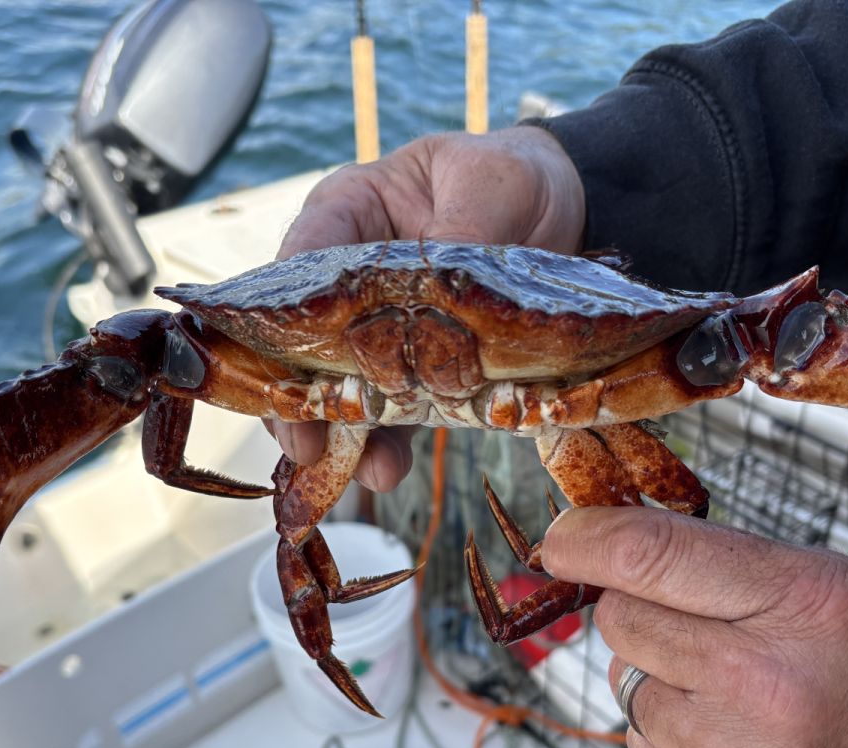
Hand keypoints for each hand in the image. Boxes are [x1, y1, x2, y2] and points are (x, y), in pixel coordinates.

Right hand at [267, 126, 585, 489]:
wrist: (570, 207)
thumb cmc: (512, 177)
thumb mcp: (491, 185)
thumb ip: (460, 232)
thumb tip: (442, 290)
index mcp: (349, 214)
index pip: (295, 268)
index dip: (277, 322)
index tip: (281, 367)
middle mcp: (350, 279)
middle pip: (304, 342)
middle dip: (300, 398)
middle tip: (303, 444)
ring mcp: (379, 329)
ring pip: (341, 387)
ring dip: (343, 434)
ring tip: (359, 470)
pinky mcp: (417, 368)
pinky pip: (392, 410)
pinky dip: (388, 442)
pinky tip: (387, 469)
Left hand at [542, 506, 847, 747]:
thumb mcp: (843, 587)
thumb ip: (729, 567)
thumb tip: (612, 549)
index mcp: (806, 608)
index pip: (652, 556)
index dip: (589, 539)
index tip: (562, 537)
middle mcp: (761, 687)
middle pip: (623, 620)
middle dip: (647, 612)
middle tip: (708, 630)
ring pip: (628, 688)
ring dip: (664, 683)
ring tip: (742, 701)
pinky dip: (674, 741)